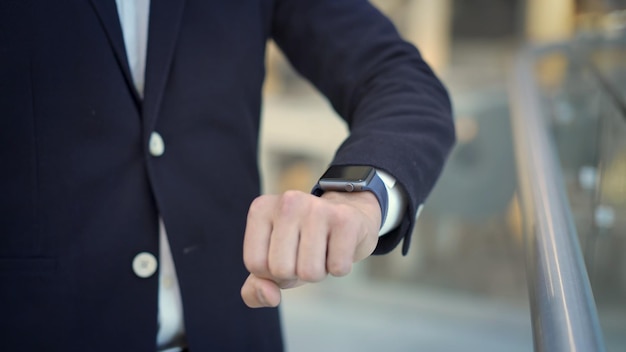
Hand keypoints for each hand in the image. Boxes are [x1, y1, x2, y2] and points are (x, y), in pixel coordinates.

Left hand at [240, 190, 380, 307]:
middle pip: (281, 270)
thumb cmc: (302, 244)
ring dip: (318, 272)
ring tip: (322, 250)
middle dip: (296, 273)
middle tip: (306, 253)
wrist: (348, 216)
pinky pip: (338, 268)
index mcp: (261, 209)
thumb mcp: (271, 265)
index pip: (255, 264)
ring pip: (310, 272)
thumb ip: (255, 289)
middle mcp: (287, 202)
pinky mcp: (345, 219)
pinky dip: (339, 267)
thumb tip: (271, 297)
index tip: (285, 254)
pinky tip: (338, 246)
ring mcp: (317, 208)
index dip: (272, 272)